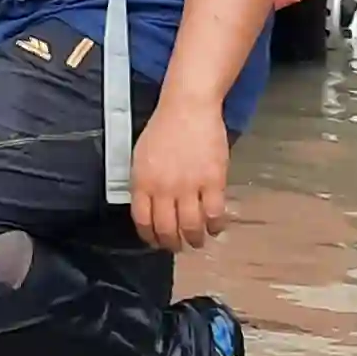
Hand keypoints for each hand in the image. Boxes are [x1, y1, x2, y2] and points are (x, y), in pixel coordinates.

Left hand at [127, 95, 232, 251]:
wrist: (187, 108)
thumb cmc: (163, 129)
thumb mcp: (141, 157)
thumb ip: (143, 183)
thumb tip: (148, 207)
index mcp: (142, 182)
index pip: (143, 220)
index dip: (150, 237)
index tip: (156, 242)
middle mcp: (163, 188)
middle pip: (167, 229)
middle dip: (173, 244)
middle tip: (178, 247)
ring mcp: (189, 186)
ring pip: (191, 226)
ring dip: (195, 239)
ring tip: (198, 241)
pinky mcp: (213, 182)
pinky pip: (214, 214)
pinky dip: (215, 226)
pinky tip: (215, 227)